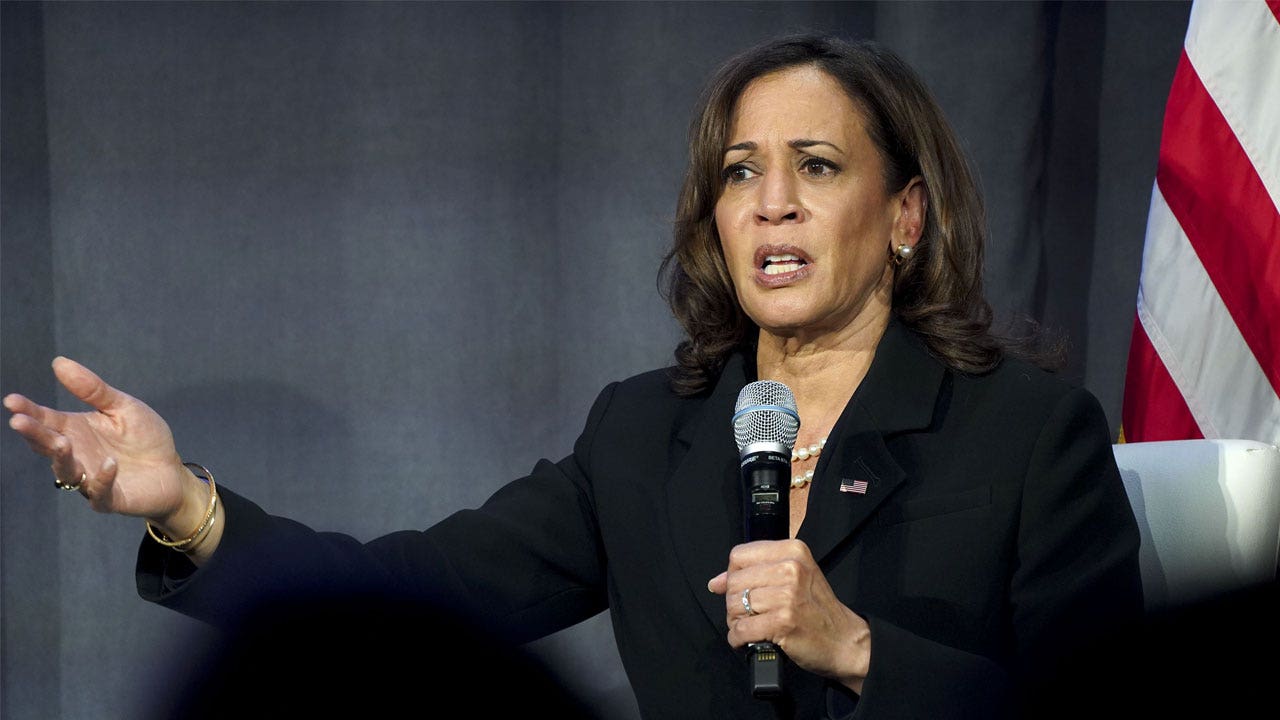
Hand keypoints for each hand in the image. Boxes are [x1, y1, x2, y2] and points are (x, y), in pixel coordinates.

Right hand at [4, 357, 193, 522]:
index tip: (11, 400)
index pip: (46, 420)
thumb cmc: (144, 438)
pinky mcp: (110, 499)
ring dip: (62, 458)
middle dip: (34, 434)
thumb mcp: (123, 407)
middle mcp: (77, 455)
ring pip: (66, 472)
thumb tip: (59, 362)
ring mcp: (90, 479)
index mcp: (76, 431)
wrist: (173, 471)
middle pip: (48, 446)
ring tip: (61, 442)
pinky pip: (100, 493)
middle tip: (19, 422)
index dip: (28, 411)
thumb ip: (93, 389)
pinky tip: (111, 464)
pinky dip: (103, 479)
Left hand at [708, 539, 870, 693]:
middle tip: (747, 614)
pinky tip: (747, 641)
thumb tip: (715, 582)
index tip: (742, 589)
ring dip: (736, 622)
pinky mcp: (783, 622)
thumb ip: (756, 573)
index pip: (739, 555)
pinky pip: (742, 629)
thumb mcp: (795, 578)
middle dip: (734, 603)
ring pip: (734, 605)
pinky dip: (738, 639)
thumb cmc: (818, 610)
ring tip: (750, 627)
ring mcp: (788, 595)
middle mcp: (791, 568)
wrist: (846, 641)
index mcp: (793, 551)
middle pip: (734, 581)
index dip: (733, 575)